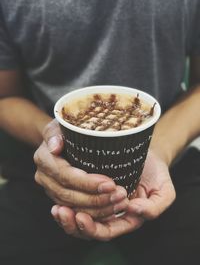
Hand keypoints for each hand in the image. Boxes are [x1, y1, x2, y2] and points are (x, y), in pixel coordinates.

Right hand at [34, 119, 128, 219]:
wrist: (62, 138)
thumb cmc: (66, 128)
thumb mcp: (61, 124)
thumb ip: (55, 133)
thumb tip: (55, 147)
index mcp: (44, 160)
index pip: (65, 176)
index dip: (87, 183)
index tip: (110, 183)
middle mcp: (44, 178)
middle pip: (69, 195)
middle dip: (95, 198)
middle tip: (120, 195)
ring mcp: (52, 190)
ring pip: (74, 207)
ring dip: (98, 209)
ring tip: (120, 204)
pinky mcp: (61, 198)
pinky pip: (77, 211)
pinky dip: (95, 214)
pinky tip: (113, 210)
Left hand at [51, 149, 175, 240]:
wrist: (146, 154)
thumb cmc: (155, 172)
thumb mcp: (163, 190)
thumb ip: (155, 206)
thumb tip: (134, 210)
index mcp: (126, 218)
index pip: (106, 231)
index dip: (92, 228)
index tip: (81, 217)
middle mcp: (110, 213)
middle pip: (88, 228)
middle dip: (72, 224)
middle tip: (62, 212)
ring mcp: (98, 202)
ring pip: (78, 216)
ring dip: (65, 216)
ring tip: (56, 209)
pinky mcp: (90, 189)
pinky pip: (75, 200)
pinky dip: (65, 201)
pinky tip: (56, 197)